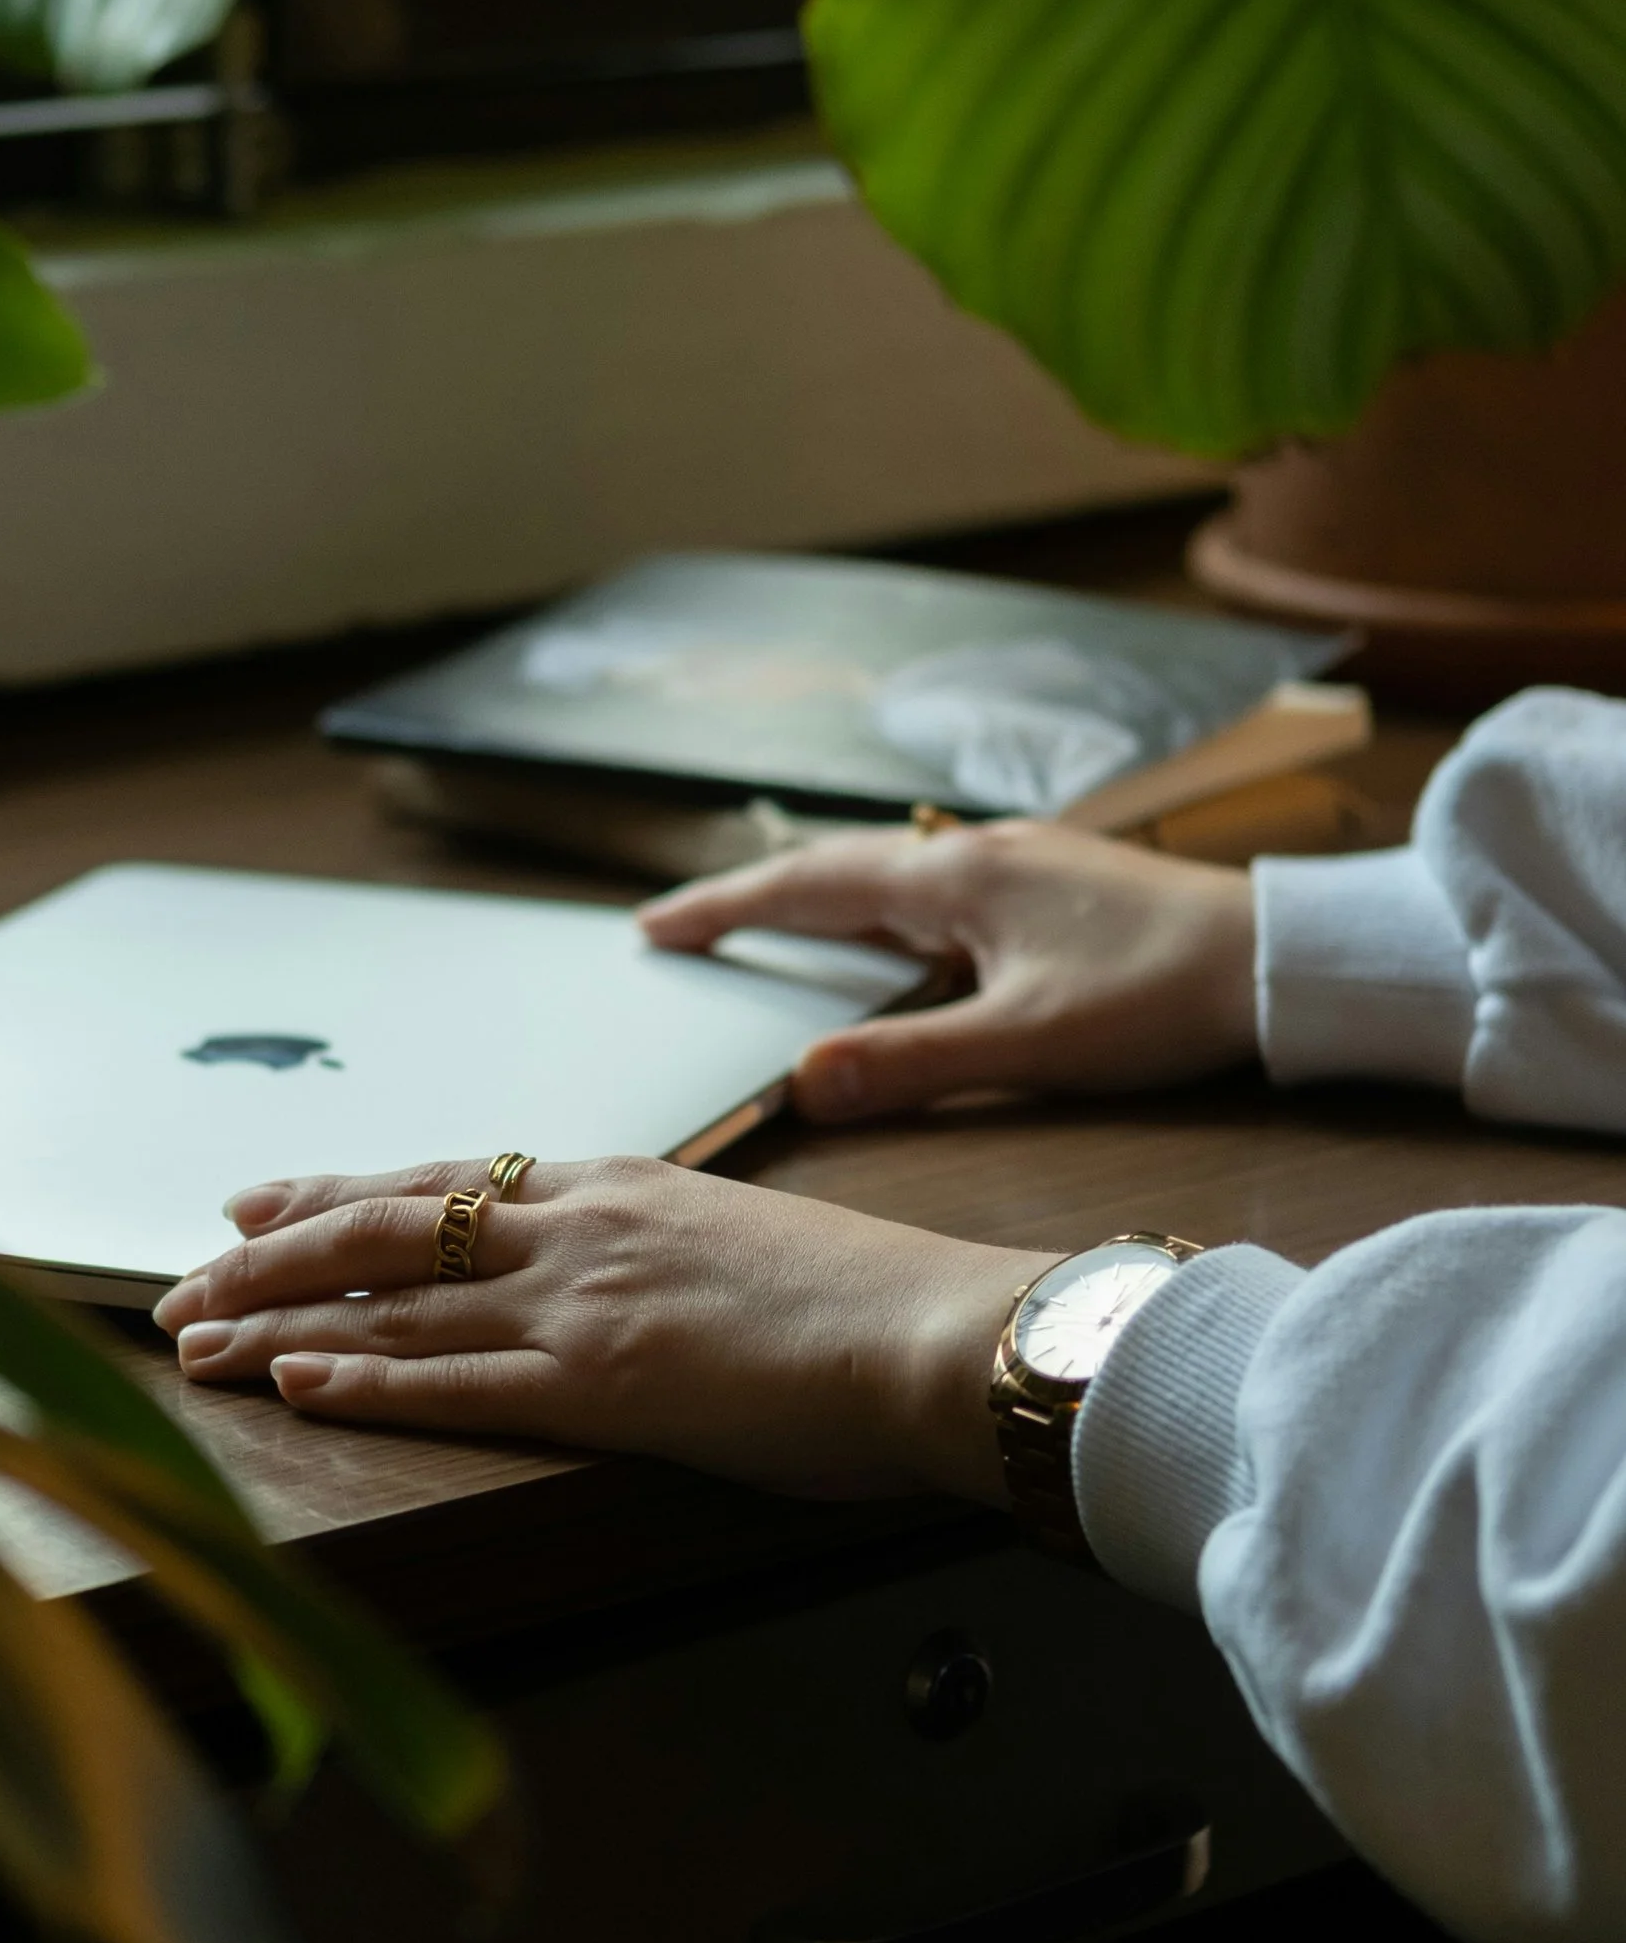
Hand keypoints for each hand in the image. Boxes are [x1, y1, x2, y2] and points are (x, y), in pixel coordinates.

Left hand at [155, 1159, 1052, 1502]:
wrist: (938, 1331)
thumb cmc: (866, 1302)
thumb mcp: (741, 1240)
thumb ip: (658, 1247)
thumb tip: (624, 1275)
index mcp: (614, 1188)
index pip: (442, 1182)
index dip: (334, 1195)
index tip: (255, 1207)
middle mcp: (578, 1228)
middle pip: (384, 1229)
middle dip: (270, 1260)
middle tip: (183, 1286)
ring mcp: (580, 1302)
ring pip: (391, 1304)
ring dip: (281, 1325)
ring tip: (195, 1344)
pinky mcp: (597, 1384)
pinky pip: (450, 1381)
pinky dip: (363, 1382)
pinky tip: (295, 1384)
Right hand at [641, 819, 1256, 1124]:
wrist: (1285, 962)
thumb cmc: (1163, 999)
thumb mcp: (1026, 1048)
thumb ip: (907, 1066)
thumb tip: (798, 1087)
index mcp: (955, 881)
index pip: (808, 885)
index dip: (725, 907)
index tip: (656, 927)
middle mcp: (977, 856)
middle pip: (839, 867)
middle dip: (756, 896)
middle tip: (684, 926)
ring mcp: (1019, 863)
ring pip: (890, 875)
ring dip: (820, 898)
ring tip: (766, 927)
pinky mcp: (1055, 885)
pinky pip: (936, 889)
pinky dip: (883, 910)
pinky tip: (894, 943)